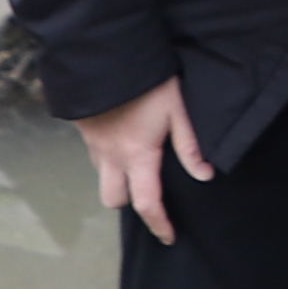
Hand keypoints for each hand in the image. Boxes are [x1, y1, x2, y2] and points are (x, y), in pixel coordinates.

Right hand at [76, 80, 215, 241]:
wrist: (106, 52)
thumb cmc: (147, 81)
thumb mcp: (178, 110)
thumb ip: (190, 146)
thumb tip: (205, 176)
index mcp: (137, 156)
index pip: (147, 203)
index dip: (159, 224)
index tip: (169, 236)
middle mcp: (110, 156)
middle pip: (114, 199)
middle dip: (130, 201)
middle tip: (148, 190)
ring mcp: (92, 143)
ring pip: (101, 176)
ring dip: (117, 177)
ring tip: (136, 160)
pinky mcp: (82, 129)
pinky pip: (94, 154)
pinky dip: (107, 155)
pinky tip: (120, 136)